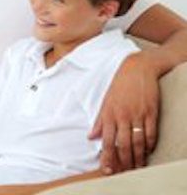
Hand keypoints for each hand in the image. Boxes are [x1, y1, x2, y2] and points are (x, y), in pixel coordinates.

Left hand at [90, 51, 160, 172]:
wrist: (137, 68)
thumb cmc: (119, 85)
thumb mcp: (105, 101)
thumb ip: (99, 120)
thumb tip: (90, 136)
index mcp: (108, 114)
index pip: (106, 141)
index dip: (107, 156)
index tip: (107, 169)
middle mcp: (122, 116)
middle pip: (123, 145)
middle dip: (123, 161)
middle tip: (124, 172)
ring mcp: (137, 114)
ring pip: (137, 142)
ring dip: (138, 157)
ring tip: (137, 166)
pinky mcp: (151, 112)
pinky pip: (150, 132)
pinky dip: (149, 144)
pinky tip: (148, 151)